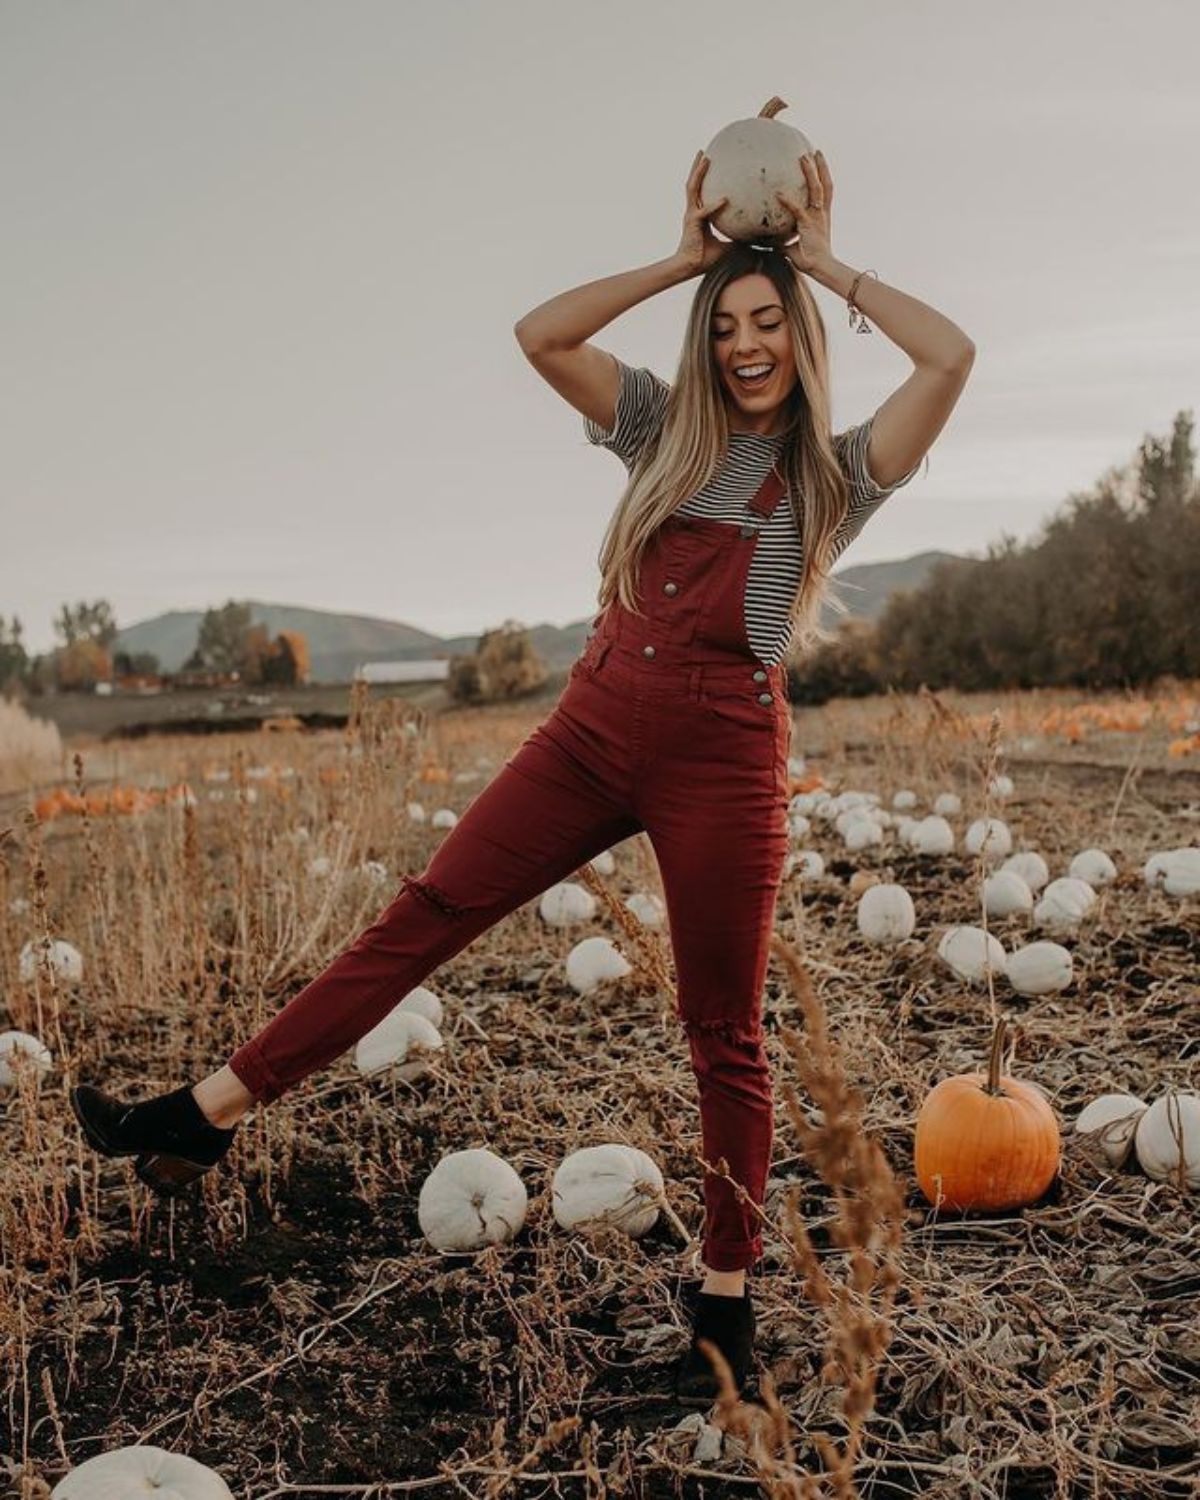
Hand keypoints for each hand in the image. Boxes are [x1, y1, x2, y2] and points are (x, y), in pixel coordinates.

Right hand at [674, 151, 732, 275]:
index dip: (705, 180)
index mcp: (699, 215)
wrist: (689, 268)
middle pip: (694, 184)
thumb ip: (740, 238)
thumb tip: (760, 237)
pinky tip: (726, 199)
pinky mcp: (693, 223)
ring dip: (699, 171)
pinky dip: (715, 205)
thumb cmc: (706, 260)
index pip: (702, 193)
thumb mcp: (729, 247)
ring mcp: (691, 215)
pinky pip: (706, 211)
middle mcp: (693, 211)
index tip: (712, 167)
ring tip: (705, 156)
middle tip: (704, 152)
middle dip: (698, 168)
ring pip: (693, 188)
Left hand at [775, 150, 833, 274]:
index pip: (825, 192)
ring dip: (811, 172)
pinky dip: (787, 201)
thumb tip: (762, 240)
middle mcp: (822, 213)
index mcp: (821, 216)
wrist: (821, 269)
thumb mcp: (790, 247)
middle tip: (813, 151)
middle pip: (824, 184)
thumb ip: (779, 240)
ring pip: (817, 189)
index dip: (822, 178)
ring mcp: (817, 217)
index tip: (818, 164)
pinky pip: (797, 209)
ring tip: (805, 156)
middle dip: (820, 167)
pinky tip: (778, 193)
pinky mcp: (809, 224)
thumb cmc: (808, 261)